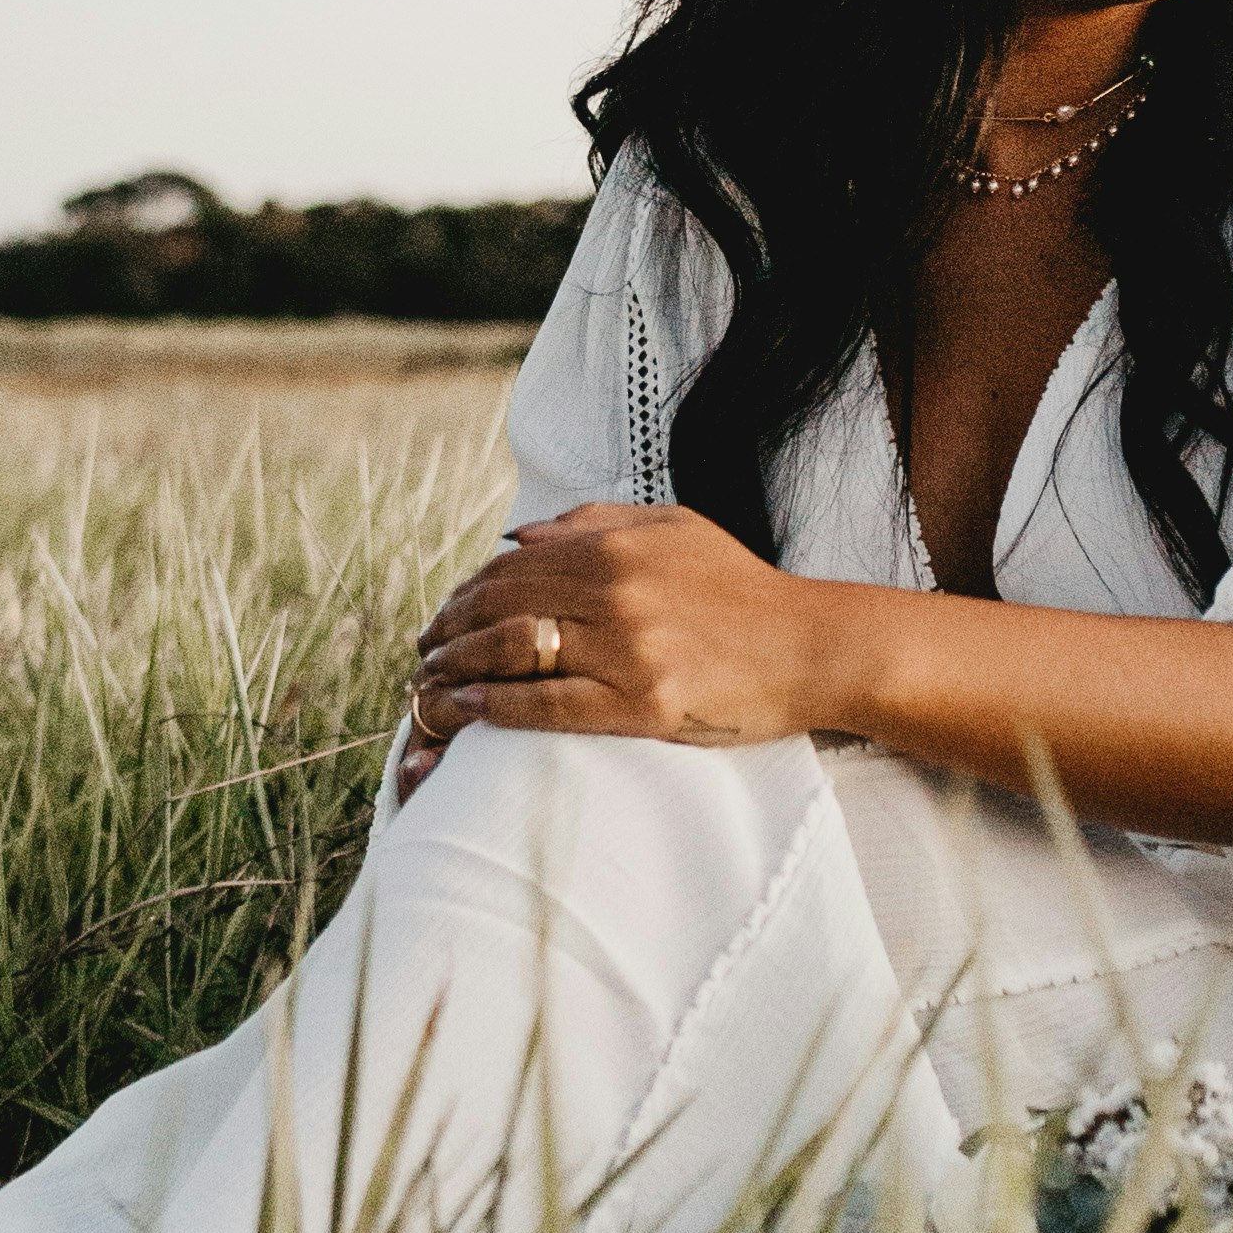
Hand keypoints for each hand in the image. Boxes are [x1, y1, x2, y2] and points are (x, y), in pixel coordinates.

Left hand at [398, 502, 858, 787]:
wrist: (812, 647)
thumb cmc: (742, 590)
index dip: (463, 594)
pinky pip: (549, 706)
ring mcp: (628, 650)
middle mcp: (615, 593)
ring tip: (428, 686)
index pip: (510, 568)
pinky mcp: (643, 703)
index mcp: (615, 547)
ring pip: (513, 655)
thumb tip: (517, 535)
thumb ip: (595, 523)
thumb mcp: (674, 529)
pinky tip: (467, 709)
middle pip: (499, 609)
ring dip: (456, 669)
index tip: (440, 616)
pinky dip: (498, 706)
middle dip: (447, 632)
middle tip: (421, 655)